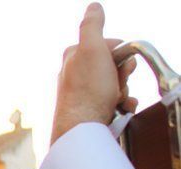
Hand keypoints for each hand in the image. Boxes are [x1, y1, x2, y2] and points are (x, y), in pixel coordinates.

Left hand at [51, 3, 138, 143]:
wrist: (82, 128)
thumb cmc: (88, 91)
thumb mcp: (92, 49)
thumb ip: (92, 25)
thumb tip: (94, 6)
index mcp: (73, 57)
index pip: (107, 45)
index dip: (119, 53)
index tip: (120, 62)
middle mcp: (74, 74)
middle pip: (112, 66)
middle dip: (123, 74)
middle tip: (118, 83)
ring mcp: (82, 94)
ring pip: (115, 85)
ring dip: (124, 91)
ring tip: (117, 99)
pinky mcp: (89, 110)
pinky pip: (114, 103)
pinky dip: (122, 105)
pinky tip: (120, 109)